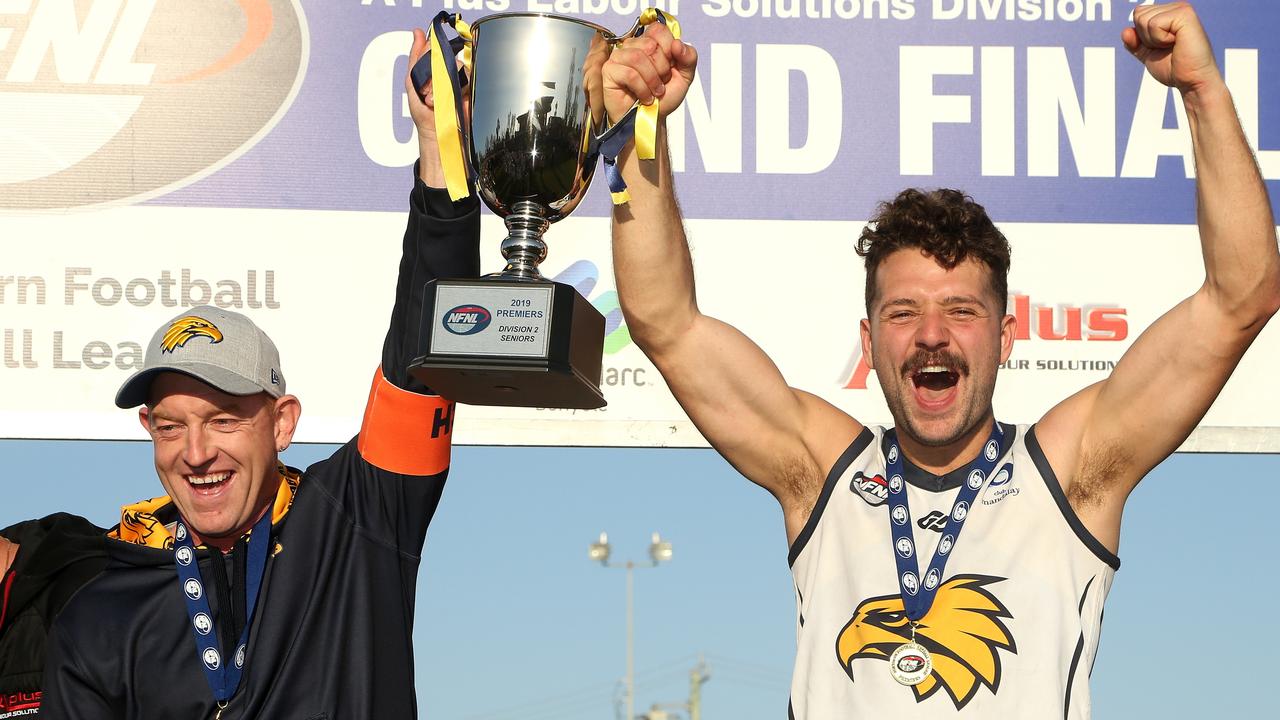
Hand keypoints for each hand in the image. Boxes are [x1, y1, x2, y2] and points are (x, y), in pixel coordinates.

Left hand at [405, 28, 469, 185]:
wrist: (438, 135)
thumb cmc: (425, 114)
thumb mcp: (412, 85)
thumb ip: (414, 59)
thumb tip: (417, 32)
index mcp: (434, 68)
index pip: (433, 48)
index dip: (427, 50)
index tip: (423, 57)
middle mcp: (448, 72)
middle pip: (446, 55)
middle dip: (433, 70)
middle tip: (425, 89)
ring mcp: (460, 80)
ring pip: (457, 65)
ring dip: (442, 81)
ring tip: (433, 99)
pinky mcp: (471, 90)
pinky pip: (468, 78)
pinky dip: (457, 87)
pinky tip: (447, 101)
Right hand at [602, 22, 697, 124]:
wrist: (652, 120)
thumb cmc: (663, 98)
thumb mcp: (684, 77)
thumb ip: (689, 57)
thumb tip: (678, 44)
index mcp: (649, 42)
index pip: (658, 30)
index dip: (669, 49)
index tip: (670, 67)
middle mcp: (632, 46)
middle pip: (650, 44)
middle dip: (661, 69)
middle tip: (661, 83)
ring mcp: (618, 57)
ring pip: (638, 57)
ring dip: (652, 80)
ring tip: (654, 92)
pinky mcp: (609, 71)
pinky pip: (629, 73)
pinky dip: (642, 89)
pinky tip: (644, 97)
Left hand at [1122, 2, 1221, 96]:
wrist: (1191, 81)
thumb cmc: (1174, 68)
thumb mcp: (1147, 54)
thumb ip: (1134, 42)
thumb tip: (1126, 31)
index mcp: (1169, 13)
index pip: (1138, 14)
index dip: (1141, 35)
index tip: (1160, 46)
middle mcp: (1176, 7)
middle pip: (1139, 14)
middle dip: (1146, 37)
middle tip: (1167, 47)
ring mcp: (1181, 9)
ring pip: (1144, 19)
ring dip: (1153, 39)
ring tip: (1172, 45)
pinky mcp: (1185, 15)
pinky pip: (1154, 24)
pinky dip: (1159, 39)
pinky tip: (1176, 42)